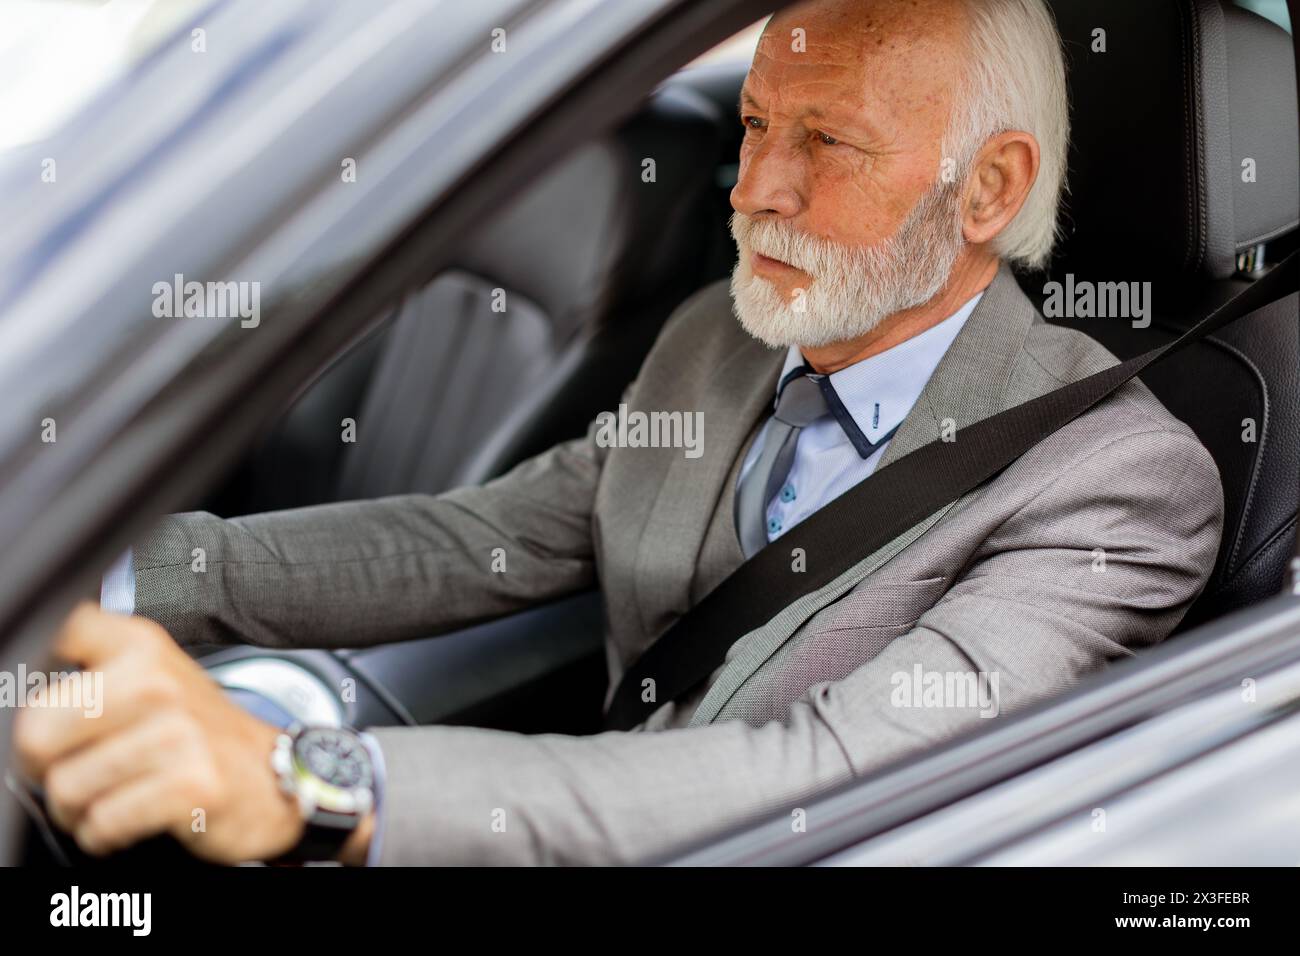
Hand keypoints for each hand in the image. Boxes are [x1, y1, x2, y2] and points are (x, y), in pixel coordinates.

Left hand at [13, 603, 307, 862]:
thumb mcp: (147, 676)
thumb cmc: (194, 732)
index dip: (34, 677)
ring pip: (66, 788)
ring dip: (78, 808)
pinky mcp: (192, 785)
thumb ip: (85, 666)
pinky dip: (105, 834)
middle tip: (80, 767)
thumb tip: (23, 689)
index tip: (60, 705)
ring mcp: (178, 733)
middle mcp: (157, 681)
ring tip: (114, 795)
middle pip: (35, 734)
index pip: (57, 635)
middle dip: (46, 767)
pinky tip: (133, 816)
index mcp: (139, 645)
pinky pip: (102, 824)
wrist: (275, 773)